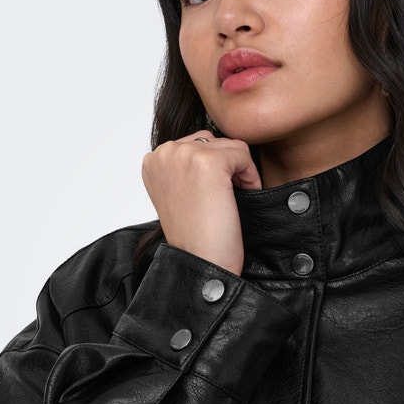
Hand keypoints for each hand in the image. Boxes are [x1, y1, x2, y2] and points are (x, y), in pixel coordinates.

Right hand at [141, 131, 260, 275]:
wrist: (200, 262)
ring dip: (240, 171)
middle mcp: (163, 153)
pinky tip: (245, 195)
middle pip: (212, 141)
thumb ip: (185, 167)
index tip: (213, 195)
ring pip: (229, 146)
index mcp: (153, 161)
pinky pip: (243, 153)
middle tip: (228, 197)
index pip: (195, 144)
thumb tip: (212, 143)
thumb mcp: (179, 193)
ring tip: (235, 197)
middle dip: (227, 167)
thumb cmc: (194, 236)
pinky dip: (250, 175)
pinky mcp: (208, 162)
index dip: (213, 169)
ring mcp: (184, 155)